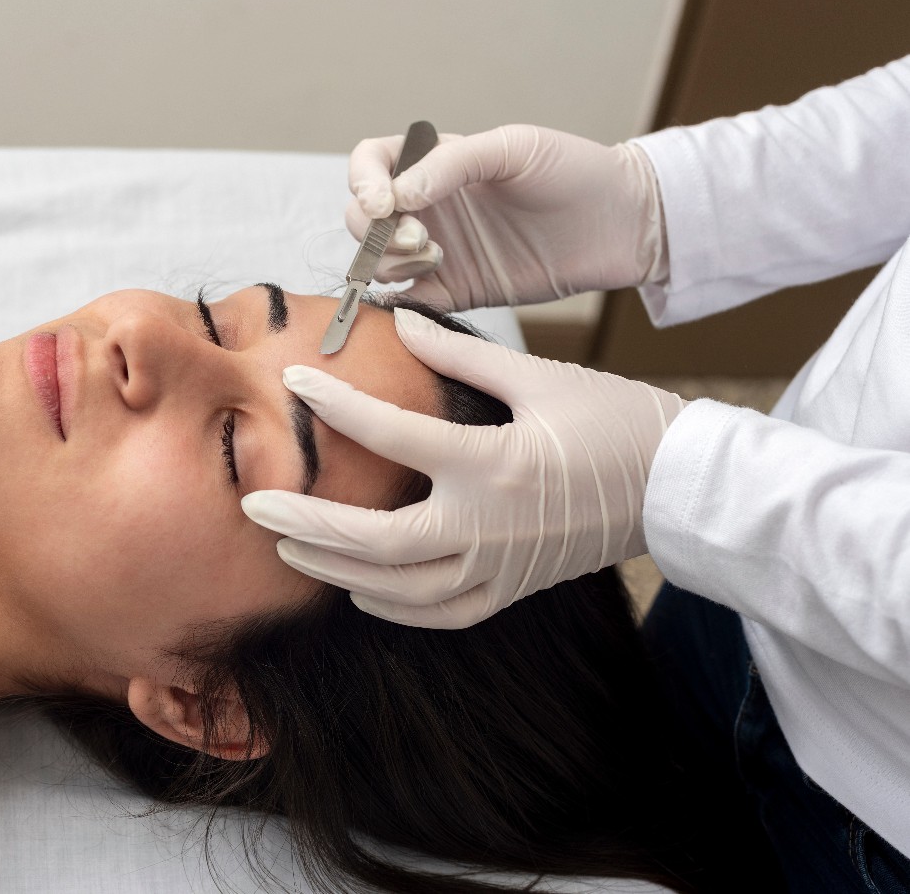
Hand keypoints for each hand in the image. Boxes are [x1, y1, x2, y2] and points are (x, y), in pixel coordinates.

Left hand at [240, 308, 684, 628]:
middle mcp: (491, 526)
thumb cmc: (616, 421)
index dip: (338, 407)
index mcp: (495, 465)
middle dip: (308, 526)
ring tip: (289, 548)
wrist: (681, 486)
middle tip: (254, 508)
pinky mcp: (513, 589)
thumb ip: (460, 356)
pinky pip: (441, 614)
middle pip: (378, 543)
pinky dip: (393, 607)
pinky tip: (357, 586)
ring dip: (338, 571)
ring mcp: (501, 567)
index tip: (293, 382)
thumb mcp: (539, 378)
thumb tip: (399, 322)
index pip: (395, 438)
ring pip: (401, 591)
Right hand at [346, 125, 666, 310]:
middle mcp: (429, 206)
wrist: (621, 224)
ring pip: (377, 261)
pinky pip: (406, 301)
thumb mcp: (513, 148)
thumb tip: (396, 196)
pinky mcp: (455, 292)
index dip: (362, 182)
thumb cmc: (574, 171)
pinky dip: (398, 302)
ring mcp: (437, 250)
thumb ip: (451, 166)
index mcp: (436, 162)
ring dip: (390, 263)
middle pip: (362, 218)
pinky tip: (421, 293)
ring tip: (437, 259)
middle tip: (419, 240)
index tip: (383, 204)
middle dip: (376, 232)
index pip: (370, 164)